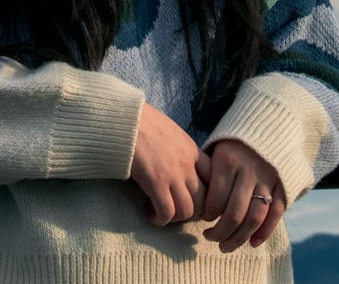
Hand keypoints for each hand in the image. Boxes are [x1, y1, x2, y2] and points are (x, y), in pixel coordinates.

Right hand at [130, 101, 210, 225]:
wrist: (125, 118)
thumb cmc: (143, 121)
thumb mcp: (170, 131)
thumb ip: (179, 148)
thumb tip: (178, 162)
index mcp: (191, 149)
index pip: (214, 178)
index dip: (208, 193)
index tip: (194, 198)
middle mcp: (186, 163)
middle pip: (204, 200)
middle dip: (192, 211)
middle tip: (177, 210)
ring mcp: (172, 174)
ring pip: (187, 211)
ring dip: (176, 218)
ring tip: (163, 213)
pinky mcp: (155, 182)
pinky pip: (167, 212)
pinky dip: (160, 219)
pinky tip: (151, 214)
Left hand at [201, 138, 284, 251]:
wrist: (267, 125)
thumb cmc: (234, 144)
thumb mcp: (217, 150)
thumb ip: (210, 175)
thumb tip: (198, 206)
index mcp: (228, 160)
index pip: (216, 199)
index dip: (207, 215)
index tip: (203, 218)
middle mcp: (248, 171)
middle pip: (234, 213)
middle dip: (220, 233)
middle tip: (211, 238)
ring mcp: (267, 179)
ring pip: (254, 218)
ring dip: (239, 238)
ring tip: (226, 246)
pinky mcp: (282, 185)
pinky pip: (275, 214)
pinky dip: (264, 232)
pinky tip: (252, 243)